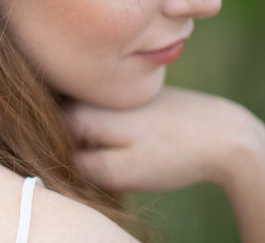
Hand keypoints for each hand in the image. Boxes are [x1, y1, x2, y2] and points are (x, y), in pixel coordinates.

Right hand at [63, 85, 264, 192]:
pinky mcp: (121, 97)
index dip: (56, 157)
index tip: (82, 171)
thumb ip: (80, 167)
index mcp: (81, 110)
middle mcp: (88, 95)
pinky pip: (99, 116)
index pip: (44, 134)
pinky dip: (106, 133)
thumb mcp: (122, 171)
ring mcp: (106, 93)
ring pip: (81, 121)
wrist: (219, 132)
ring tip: (122, 156)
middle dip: (72, 148)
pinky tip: (132, 145)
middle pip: (60, 125)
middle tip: (103, 166)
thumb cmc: (170, 153)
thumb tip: (56, 160)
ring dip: (90, 141)